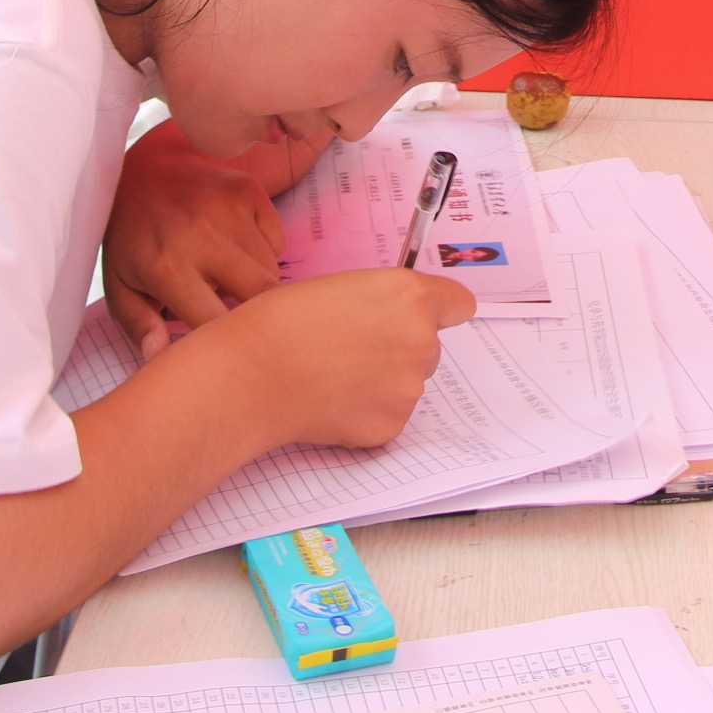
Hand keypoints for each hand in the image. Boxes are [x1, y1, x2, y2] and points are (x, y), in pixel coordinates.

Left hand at [101, 126, 305, 345]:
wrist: (145, 166)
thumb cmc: (132, 236)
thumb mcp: (120, 283)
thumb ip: (139, 324)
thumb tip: (159, 356)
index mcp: (168, 268)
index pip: (216, 324)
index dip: (223, 343)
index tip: (219, 347)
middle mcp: (203, 237)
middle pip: (261, 297)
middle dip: (254, 314)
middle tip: (235, 314)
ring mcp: (230, 210)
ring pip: (270, 271)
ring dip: (255, 282)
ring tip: (225, 275)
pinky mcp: (249, 192)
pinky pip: (277, 241)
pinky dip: (263, 252)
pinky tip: (236, 245)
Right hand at [203, 269, 476, 448]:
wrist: (252, 373)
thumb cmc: (282, 322)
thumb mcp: (343, 287)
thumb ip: (385, 301)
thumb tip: (396, 317)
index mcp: (410, 296)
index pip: (459, 303)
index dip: (440, 309)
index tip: (426, 316)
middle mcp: (420, 341)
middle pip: (429, 346)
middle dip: (400, 348)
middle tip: (352, 347)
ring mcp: (408, 388)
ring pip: (408, 382)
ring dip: (382, 381)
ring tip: (333, 374)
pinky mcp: (390, 425)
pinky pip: (389, 415)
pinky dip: (366, 411)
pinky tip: (331, 400)